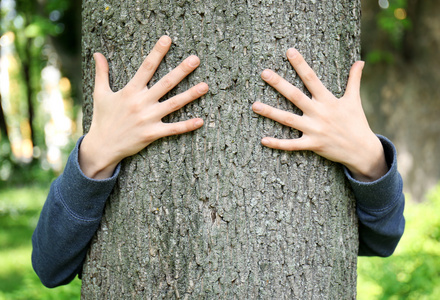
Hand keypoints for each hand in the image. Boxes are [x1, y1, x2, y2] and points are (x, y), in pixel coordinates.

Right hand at [79, 36, 207, 178]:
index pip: (146, 67)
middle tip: (196, 59)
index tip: (168, 40)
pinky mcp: (152, 133)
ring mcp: (148, 118)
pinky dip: (187, 126)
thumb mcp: (100, 94)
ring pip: (174, 104)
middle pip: (166, 83)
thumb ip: (102, 73)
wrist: (103, 146)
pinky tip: (200, 121)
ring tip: (205, 86)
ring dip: (191, 95)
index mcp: (130, 91)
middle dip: (182, 70)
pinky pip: (173, 129)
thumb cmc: (103, 119)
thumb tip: (97, 54)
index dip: (157, 52)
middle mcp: (141, 103)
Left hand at [252, 48, 387, 181]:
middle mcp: (319, 113)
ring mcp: (314, 130)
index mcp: (328, 100)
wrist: (362, 150)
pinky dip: (278, 143)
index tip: (289, 51)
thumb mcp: (354, 100)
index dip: (300, 64)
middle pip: (295, 96)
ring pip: (288, 120)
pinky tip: (263, 140)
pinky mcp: (312, 144)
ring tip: (254, 105)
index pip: (312, 78)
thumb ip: (354, 80)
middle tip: (264, 72)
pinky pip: (292, 145)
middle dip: (279, 84)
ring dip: (270, 112)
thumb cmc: (357, 122)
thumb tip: (361, 61)